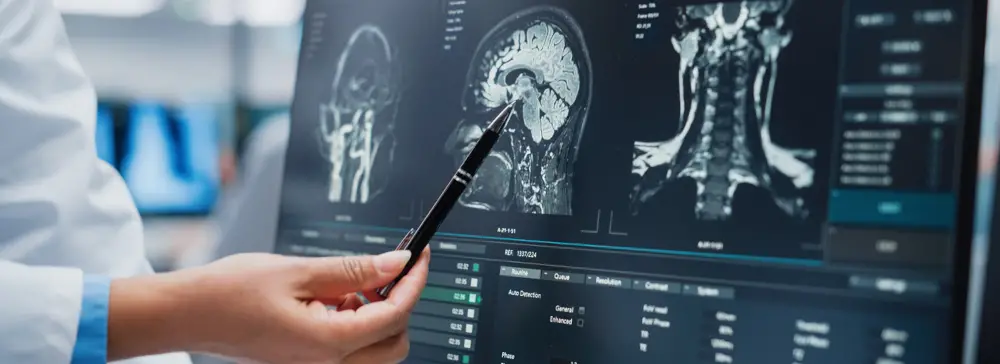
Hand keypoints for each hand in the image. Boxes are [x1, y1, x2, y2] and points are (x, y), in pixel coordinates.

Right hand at [107, 248, 429, 363]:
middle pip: (394, 343)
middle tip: (389, 267)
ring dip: (377, 315)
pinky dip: (355, 323)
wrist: (184, 314)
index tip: (421, 253)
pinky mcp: (305, 361)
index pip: (395, 315)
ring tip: (353, 282)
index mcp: (327, 344)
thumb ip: (354, 271)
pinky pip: (350, 350)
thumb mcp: (298, 271)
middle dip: (401, 304)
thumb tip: (397, 263)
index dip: (414, 281)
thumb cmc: (228, 292)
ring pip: (375, 350)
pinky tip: (336, 296)